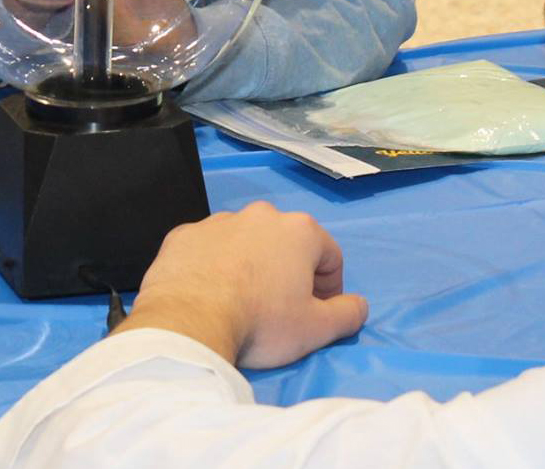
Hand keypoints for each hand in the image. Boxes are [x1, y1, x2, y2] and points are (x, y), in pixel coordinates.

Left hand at [115, 202, 368, 368]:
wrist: (188, 323)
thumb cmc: (261, 323)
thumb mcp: (316, 329)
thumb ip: (348, 314)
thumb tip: (360, 306)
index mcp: (299, 230)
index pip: (330, 256)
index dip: (329, 288)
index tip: (316, 313)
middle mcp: (261, 215)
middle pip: (286, 245)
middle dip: (288, 273)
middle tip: (278, 310)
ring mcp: (219, 221)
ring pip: (246, 244)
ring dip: (250, 267)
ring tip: (239, 304)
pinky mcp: (184, 235)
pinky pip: (208, 250)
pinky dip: (212, 267)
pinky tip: (207, 296)